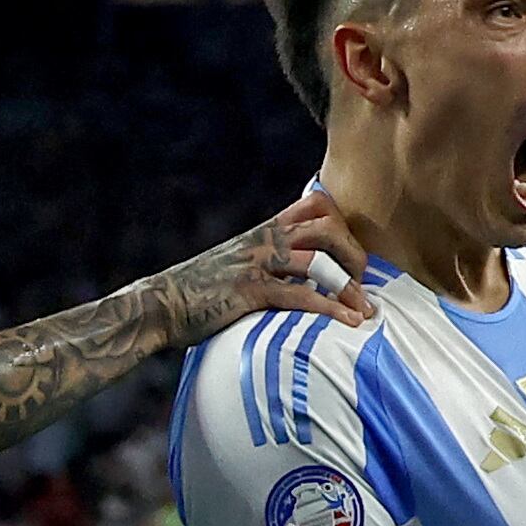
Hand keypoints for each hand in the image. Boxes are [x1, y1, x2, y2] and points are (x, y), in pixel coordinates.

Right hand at [126, 188, 372, 350]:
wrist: (160, 305)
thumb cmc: (198, 293)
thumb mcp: (235, 264)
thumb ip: (265, 261)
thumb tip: (294, 275)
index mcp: (263, 230)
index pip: (315, 204)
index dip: (341, 223)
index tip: (350, 253)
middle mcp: (264, 240)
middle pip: (327, 226)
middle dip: (353, 253)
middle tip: (361, 281)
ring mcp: (258, 264)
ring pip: (320, 261)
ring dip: (349, 286)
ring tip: (364, 310)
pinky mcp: (251, 291)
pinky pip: (301, 295)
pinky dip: (331, 309)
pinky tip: (348, 322)